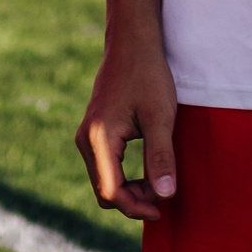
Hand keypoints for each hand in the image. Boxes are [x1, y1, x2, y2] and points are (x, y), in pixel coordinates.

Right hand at [74, 35, 178, 221]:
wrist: (132, 43)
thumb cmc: (148, 76)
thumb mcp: (161, 117)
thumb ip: (161, 157)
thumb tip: (166, 195)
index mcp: (98, 139)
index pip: (111, 192)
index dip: (137, 207)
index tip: (163, 208)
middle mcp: (85, 141)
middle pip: (104, 191)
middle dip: (134, 200)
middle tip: (164, 194)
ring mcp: (87, 137)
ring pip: (104, 181)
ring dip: (130, 190)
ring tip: (159, 181)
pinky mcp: (94, 133)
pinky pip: (105, 167)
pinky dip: (125, 177)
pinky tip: (148, 170)